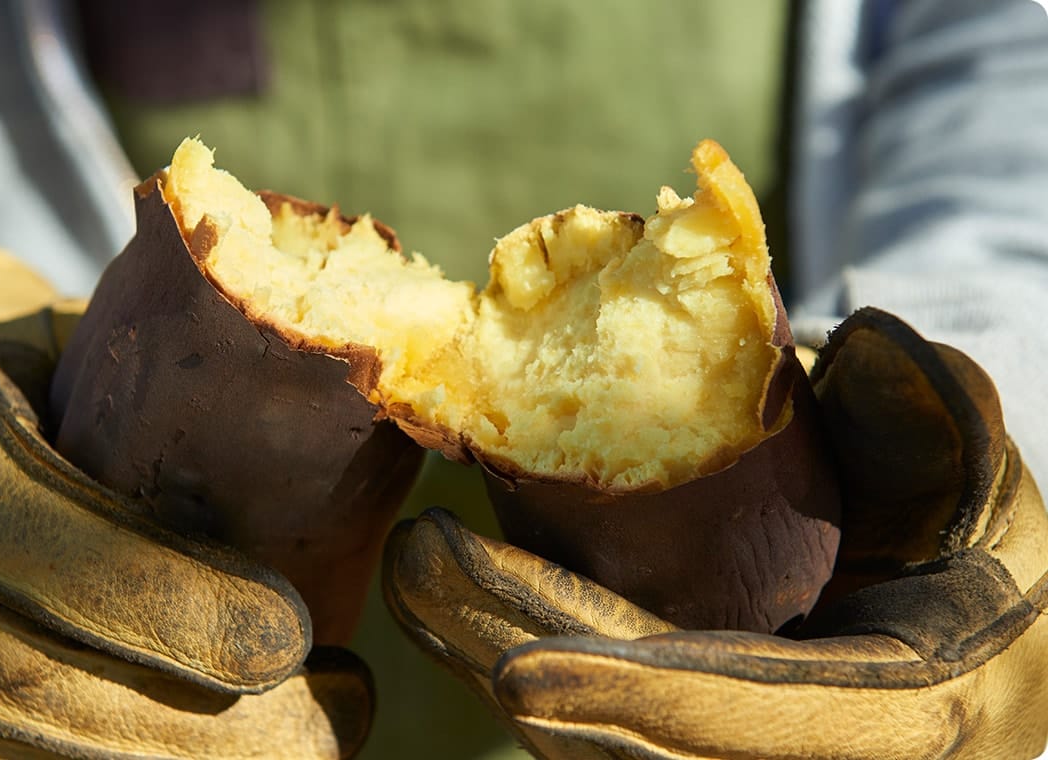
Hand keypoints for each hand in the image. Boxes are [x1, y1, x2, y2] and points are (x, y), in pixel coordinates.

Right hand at [0, 237, 371, 758]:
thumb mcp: (95, 349)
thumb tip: (354, 366)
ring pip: (33, 747)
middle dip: (203, 724)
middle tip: (341, 710)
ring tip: (318, 737)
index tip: (295, 634)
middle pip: (38, 675)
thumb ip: (178, 387)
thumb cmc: (50, 381)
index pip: (41, 539)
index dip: (166, 601)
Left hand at [384, 307, 1047, 759]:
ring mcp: (741, 740)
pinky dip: (525, 637)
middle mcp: (801, 746)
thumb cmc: (991, 548)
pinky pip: (600, 691)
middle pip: (640, 732)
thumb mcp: (987, 479)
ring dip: (496, 646)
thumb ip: (937, 419)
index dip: (640, 703)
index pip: (755, 726)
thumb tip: (847, 345)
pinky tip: (456, 583)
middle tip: (422, 564)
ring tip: (416, 564)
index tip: (519, 675)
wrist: (981, 615)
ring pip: (602, 728)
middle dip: (522, 652)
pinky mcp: (694, 711)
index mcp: (899, 711)